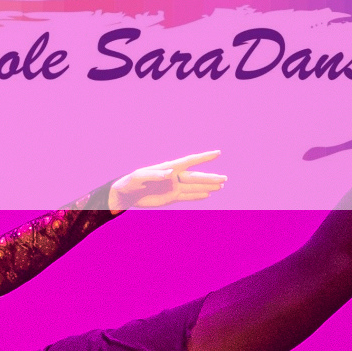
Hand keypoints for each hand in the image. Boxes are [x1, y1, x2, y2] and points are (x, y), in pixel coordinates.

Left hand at [108, 151, 227, 211]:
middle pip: (196, 176)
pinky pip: (187, 196)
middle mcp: (174, 176)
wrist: (125, 194)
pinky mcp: (171, 197)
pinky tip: (208, 194)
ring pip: (194, 187)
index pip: (189, 161)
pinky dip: (198, 196)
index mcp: (168, 167)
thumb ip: (155, 174)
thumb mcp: (140, 177)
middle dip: (210, 177)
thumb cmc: (130, 182)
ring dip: (208, 186)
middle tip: (225, 178)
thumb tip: (170, 173)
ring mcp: (173, 187)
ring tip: (221, 185)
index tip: (217, 153)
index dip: (204, 157)